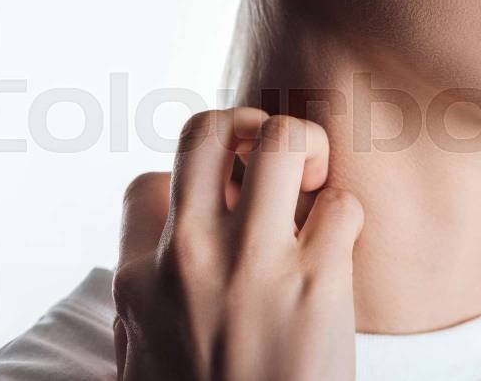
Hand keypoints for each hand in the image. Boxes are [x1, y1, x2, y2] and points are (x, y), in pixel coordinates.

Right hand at [112, 107, 363, 380]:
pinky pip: (341, 204)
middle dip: (244, 124)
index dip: (183, 185)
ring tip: (312, 184)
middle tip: (271, 158)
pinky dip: (345, 214)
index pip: (146, 184)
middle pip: (207, 129)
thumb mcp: (140, 365)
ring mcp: (254, 264)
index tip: (212, 208)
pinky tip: (339, 248)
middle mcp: (190, 257)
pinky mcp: (318, 282)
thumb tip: (138, 278)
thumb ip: (135, 311)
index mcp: (139, 280)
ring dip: (304, 146)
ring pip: (281, 138)